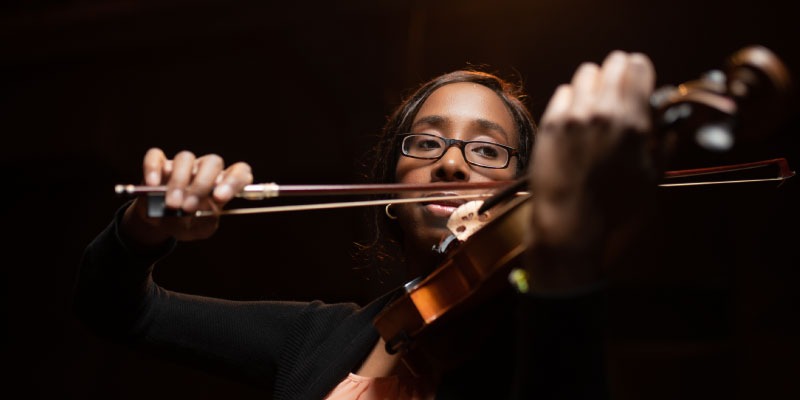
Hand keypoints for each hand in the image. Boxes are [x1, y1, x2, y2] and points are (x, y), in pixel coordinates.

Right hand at [121, 148, 253, 246]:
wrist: (161, 223)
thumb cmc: (188, 224)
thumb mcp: (200, 229)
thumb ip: (207, 223)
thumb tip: (206, 208)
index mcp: (223, 183)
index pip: (240, 172)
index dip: (234, 181)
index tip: (219, 198)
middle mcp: (205, 169)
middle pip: (212, 162)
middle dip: (201, 185)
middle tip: (189, 207)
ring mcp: (183, 165)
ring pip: (185, 158)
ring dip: (178, 181)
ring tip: (172, 205)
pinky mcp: (159, 164)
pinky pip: (156, 156)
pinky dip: (153, 169)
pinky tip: (152, 185)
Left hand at [524, 50, 658, 292]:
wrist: (569, 223)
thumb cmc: (614, 209)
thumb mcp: (652, 180)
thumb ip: (664, 147)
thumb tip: (670, 129)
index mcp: (634, 123)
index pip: (638, 68)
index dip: (640, 70)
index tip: (639, 76)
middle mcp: (604, 113)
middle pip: (613, 63)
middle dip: (619, 72)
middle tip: (618, 89)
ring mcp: (574, 116)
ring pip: (587, 72)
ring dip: (595, 83)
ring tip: (596, 103)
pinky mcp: (551, 123)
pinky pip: (564, 91)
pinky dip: (572, 99)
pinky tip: (576, 116)